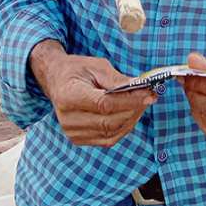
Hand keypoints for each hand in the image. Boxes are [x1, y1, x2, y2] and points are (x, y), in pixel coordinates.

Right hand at [29, 40, 157, 146]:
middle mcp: (68, 118)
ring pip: (111, 133)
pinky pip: (107, 140)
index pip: (104, 104)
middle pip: (109, 121)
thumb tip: (140, 88)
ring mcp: (72, 132)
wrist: (55, 80)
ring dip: (131, 120)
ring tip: (141, 105)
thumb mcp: (96, 66)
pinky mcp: (78, 139)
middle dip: (134, 110)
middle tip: (149, 97)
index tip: (149, 94)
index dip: (130, 101)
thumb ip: (117, 79)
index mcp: (69, 95)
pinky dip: (123, 129)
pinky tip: (130, 115)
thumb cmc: (76, 70)